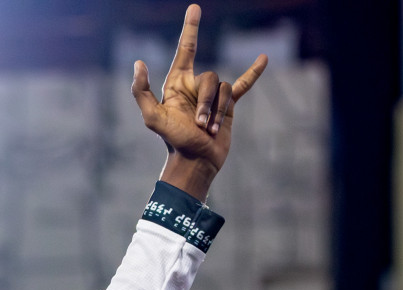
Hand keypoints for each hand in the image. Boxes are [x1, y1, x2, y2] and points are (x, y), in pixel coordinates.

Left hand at [131, 4, 266, 199]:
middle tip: (198, 125)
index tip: (195, 9)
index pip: (185, 50)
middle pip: (209, 77)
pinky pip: (242, 85)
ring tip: (208, 131)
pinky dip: (253, 73)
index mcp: (176, 84)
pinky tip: (264, 59)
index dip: (190, 29)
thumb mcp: (152, 118)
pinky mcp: (227, 106)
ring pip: (223, 88)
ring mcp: (212, 96)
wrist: (195, 162)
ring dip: (217, 111)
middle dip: (206, 102)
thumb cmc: (173, 142)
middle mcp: (194, 87)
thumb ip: (142, 91)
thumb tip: (138, 63)